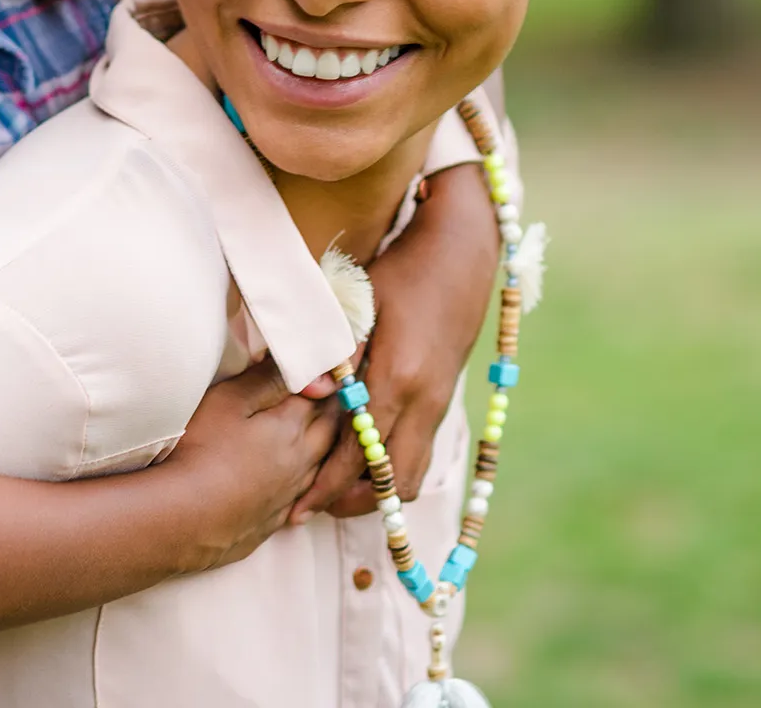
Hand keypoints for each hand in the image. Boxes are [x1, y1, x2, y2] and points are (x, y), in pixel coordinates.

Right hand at [160, 360, 337, 570]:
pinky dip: (303, 483)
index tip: (317, 369)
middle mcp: (301, 461)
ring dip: (321, 447)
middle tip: (322, 396)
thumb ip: (269, 379)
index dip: (321, 380)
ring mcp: (289, 494)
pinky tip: (291, 482)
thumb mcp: (230, 401)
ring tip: (310, 434)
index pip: (323, 396)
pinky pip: (301, 497)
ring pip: (320, 465)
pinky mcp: (273, 521)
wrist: (184, 519)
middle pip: (329, 430)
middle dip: (329, 410)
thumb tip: (310, 368)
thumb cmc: (202, 452)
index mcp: (292, 427)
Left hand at [303, 164, 495, 517]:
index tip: (299, 506)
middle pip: (393, 480)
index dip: (328, 485)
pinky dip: (391, 468)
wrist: (461, 254)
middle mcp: (423, 400)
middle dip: (351, 502)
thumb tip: (310, 390)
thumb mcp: (359, 301)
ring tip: (335, 489)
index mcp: (398, 377)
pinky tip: (361, 460)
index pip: (359, 452)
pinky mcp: (443, 400)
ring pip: (413, 474)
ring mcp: (438, 403)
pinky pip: (419, 453)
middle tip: (311, 505)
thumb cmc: (402, 270)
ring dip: (376, 490)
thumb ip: (334, 349)